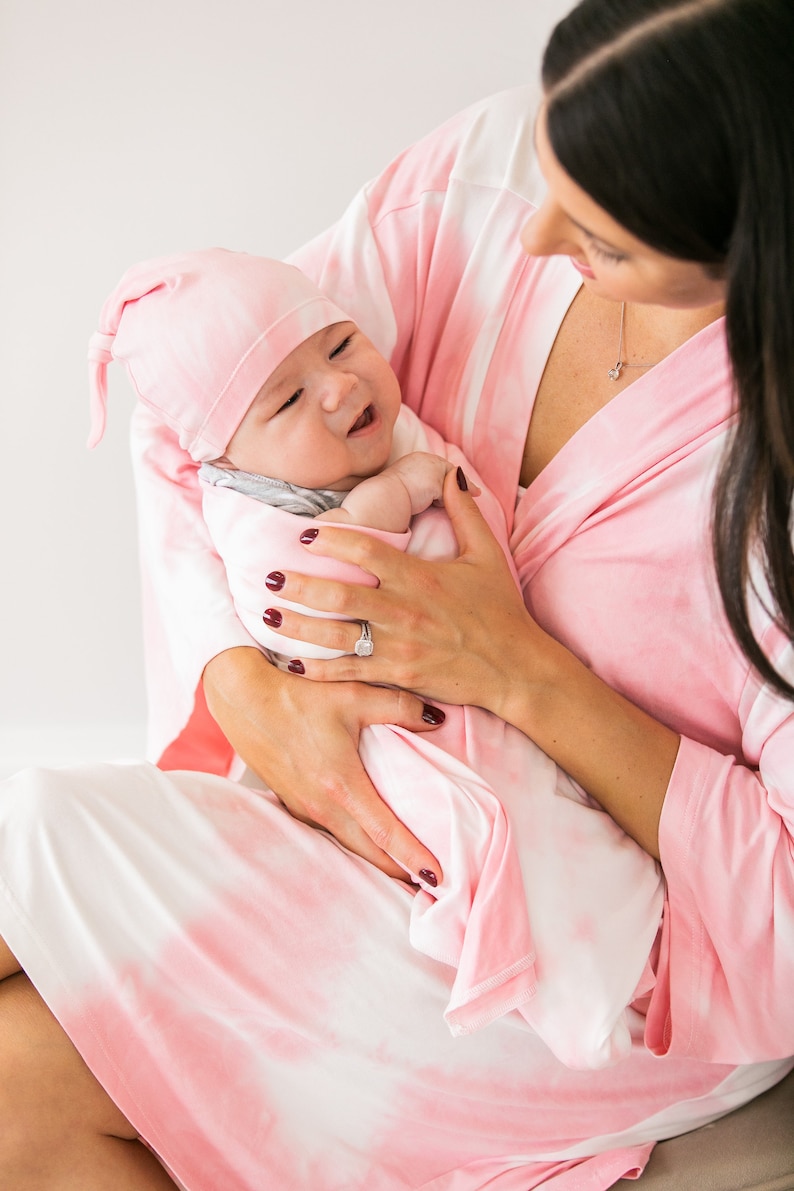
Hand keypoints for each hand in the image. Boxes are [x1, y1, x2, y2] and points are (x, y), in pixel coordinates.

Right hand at [202, 646, 444, 882]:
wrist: (243, 697)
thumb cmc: (298, 694)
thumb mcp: (354, 695)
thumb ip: (401, 706)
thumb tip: (437, 719)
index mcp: (341, 784)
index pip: (385, 833)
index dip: (414, 857)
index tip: (438, 877)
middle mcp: (321, 805)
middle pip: (368, 853)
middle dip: (400, 871)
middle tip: (431, 883)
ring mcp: (302, 807)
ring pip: (347, 845)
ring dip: (375, 859)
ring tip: (405, 867)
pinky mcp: (291, 801)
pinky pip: (328, 832)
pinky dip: (352, 842)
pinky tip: (365, 838)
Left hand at [258, 468, 539, 717]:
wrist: (516, 667)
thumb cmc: (501, 610)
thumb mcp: (487, 553)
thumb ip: (463, 510)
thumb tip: (451, 470)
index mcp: (420, 577)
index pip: (368, 550)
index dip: (333, 539)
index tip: (304, 534)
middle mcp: (403, 610)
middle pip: (340, 595)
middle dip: (301, 585)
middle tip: (269, 576)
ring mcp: (398, 646)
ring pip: (336, 635)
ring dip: (298, 625)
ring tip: (268, 613)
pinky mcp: (397, 676)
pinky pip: (349, 673)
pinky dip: (317, 670)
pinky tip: (291, 661)